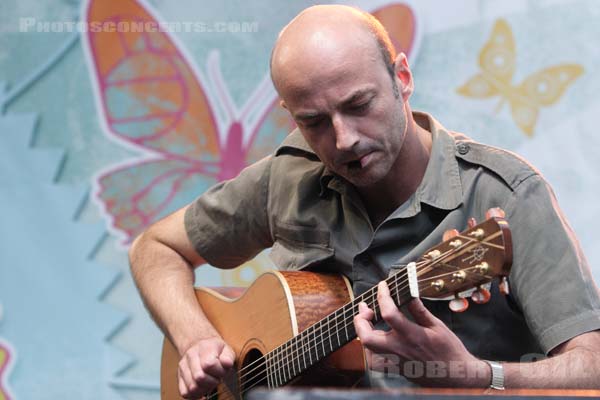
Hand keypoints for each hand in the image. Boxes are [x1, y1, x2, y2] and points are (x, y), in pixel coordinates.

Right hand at [178, 336, 234, 398]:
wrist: (199, 346)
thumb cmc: (216, 351)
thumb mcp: (226, 349)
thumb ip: (228, 357)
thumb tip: (226, 363)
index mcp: (204, 347)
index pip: (209, 365)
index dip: (219, 372)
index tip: (222, 370)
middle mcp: (190, 355)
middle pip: (199, 377)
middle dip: (212, 382)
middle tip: (216, 377)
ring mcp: (183, 366)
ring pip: (192, 387)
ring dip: (204, 389)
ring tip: (209, 381)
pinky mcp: (179, 376)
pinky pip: (185, 393)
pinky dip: (195, 395)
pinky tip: (202, 388)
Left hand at [354, 281, 488, 386]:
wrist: (456, 377)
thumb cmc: (449, 350)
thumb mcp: (437, 326)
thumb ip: (419, 310)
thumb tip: (409, 292)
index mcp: (412, 335)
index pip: (389, 313)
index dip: (382, 296)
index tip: (382, 286)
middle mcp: (400, 349)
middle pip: (367, 337)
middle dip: (360, 320)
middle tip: (366, 308)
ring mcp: (395, 361)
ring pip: (367, 350)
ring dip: (364, 333)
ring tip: (369, 321)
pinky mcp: (395, 369)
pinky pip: (373, 361)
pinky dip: (369, 348)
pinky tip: (375, 338)